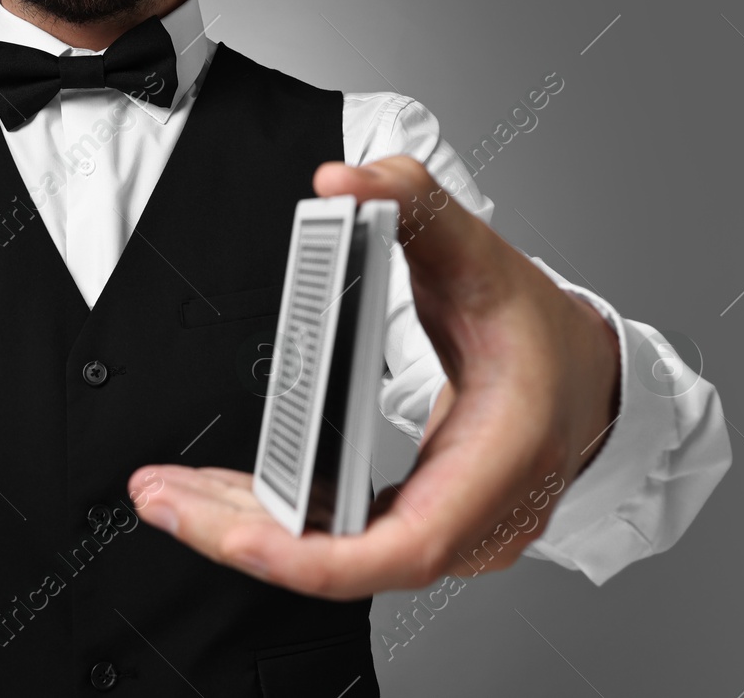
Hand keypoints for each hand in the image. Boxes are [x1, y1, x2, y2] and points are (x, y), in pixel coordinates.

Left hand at [128, 156, 620, 598]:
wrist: (584, 372)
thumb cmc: (537, 326)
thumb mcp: (479, 250)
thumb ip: (412, 200)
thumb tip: (342, 181)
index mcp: (502, 458)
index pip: (407, 546)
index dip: (316, 555)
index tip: (239, 536)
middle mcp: (480, 518)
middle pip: (349, 562)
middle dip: (243, 538)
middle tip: (159, 500)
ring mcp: (454, 534)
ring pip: (338, 560)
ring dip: (247, 530)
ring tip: (167, 495)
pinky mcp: (425, 529)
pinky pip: (343, 542)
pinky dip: (280, 521)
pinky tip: (220, 495)